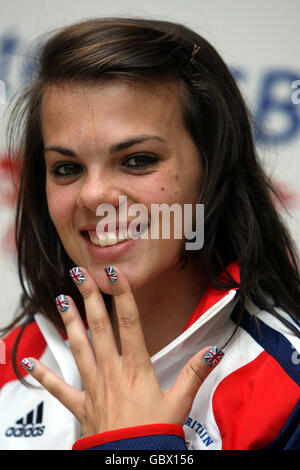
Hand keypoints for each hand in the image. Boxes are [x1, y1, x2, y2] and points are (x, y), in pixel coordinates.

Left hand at [21, 265, 223, 437]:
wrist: (131, 463)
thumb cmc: (153, 435)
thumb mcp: (179, 403)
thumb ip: (194, 374)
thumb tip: (212, 351)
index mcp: (136, 369)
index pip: (129, 323)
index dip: (122, 295)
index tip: (113, 273)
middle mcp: (111, 372)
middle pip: (99, 327)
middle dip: (89, 298)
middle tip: (80, 274)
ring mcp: (94, 387)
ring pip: (78, 347)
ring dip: (69, 322)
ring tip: (60, 299)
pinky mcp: (81, 405)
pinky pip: (59, 388)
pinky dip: (43, 375)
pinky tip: (28, 363)